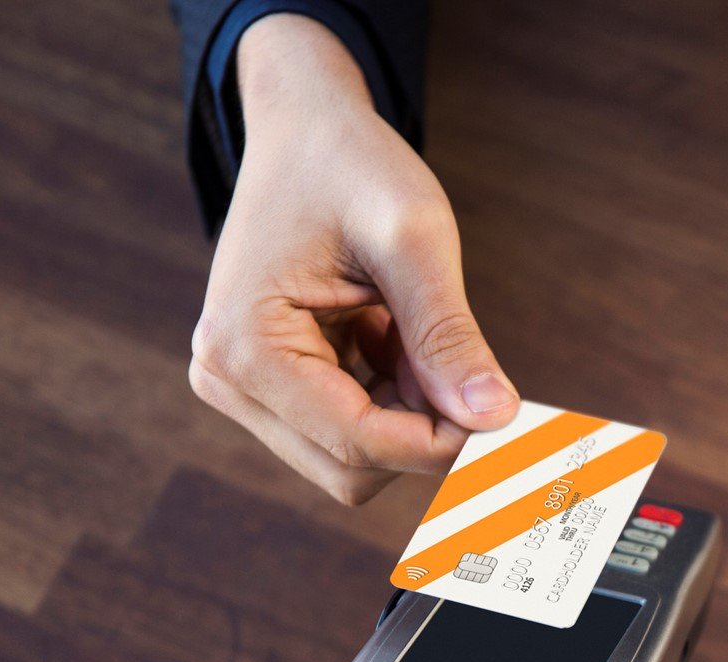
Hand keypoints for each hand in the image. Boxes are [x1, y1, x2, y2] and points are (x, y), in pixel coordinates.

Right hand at [189, 14, 519, 504]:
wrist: (305, 127)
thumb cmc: (349, 165)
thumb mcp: (412, 238)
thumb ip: (449, 335)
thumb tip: (495, 419)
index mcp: (244, 347)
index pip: (359, 445)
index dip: (440, 443)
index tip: (500, 413)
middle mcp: (226, 378)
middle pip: (350, 469)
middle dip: (419, 427)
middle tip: (457, 359)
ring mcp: (241, 386)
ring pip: (353, 457)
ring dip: (407, 411)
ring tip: (413, 330)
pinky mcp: (267, 386)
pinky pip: (348, 430)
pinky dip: (391, 396)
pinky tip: (393, 335)